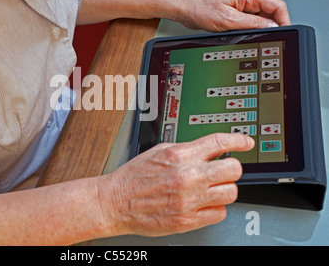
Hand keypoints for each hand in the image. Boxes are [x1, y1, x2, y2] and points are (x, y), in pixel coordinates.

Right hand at [97, 133, 253, 236]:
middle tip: (225, 170)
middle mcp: (187, 176)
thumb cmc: (133, 177)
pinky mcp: (188, 220)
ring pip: (231, 192)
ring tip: (212, 189)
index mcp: (180, 155)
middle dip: (232, 168)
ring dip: (225, 189)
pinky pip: (219, 213)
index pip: (220, 142)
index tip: (246, 142)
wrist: (115, 202)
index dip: (239, 140)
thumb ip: (186, 150)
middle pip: (234, 169)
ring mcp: (189, 200)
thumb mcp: (159, 152)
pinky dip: (215, 208)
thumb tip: (209, 150)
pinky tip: (203, 204)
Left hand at [174, 0, 290, 31]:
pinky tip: (243, 35)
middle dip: (271, 26)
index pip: (277, 5)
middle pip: (270, 12)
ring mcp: (240, 5)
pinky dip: (249, 29)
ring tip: (250, 37)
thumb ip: (252, 23)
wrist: (184, 8)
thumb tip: (271, 27)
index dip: (284, 20)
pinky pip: (248, 21)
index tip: (285, 32)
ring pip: (259, 18)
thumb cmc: (200, 8)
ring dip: (259, 29)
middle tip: (268, 38)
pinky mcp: (234, 12)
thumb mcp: (228, 19)